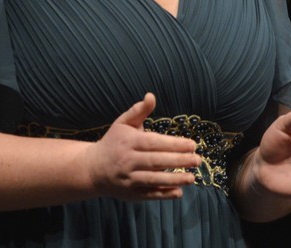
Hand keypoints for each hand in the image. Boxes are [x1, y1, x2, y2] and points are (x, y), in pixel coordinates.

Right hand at [84, 93, 201, 200]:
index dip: (174, 144)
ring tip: (192, 177)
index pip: (154, 143)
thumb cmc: (113, 142)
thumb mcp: (123, 123)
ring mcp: (129, 179)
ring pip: (153, 180)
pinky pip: (149, 194)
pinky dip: (164, 194)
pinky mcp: (130, 194)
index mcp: (129, 142)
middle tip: (197, 160)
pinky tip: (179, 192)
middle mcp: (128, 161)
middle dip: (179, 161)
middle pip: (156, 162)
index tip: (192, 144)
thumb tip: (151, 96)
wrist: (92, 169)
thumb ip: (139, 110)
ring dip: (174, 180)